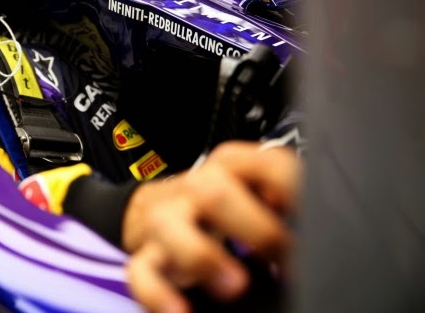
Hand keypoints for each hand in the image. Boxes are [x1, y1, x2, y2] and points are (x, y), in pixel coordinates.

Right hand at [122, 141, 300, 312]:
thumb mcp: (252, 193)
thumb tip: (322, 233)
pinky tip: (181, 312)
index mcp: (233, 167)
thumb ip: (283, 203)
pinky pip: (141, 271)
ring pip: (168, 225)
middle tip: (284, 260)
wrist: (157, 208)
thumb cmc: (219, 206)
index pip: (267, 165)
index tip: (316, 229)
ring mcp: (166, 220)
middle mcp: (196, 188)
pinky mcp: (145, 254)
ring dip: (202, 256)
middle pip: (213, 192)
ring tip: (235, 287)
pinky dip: (159, 294)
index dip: (293, 194)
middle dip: (254, 228)